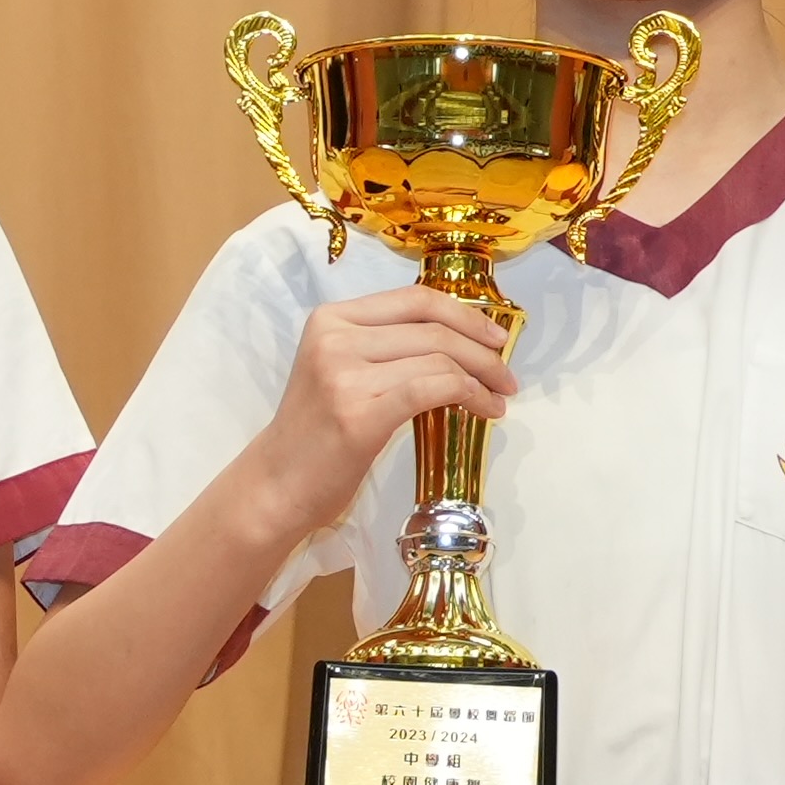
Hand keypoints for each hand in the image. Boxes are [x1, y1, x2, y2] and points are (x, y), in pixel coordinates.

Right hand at [257, 284, 515, 517]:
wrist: (277, 485)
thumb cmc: (315, 435)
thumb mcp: (340, 371)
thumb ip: (384, 347)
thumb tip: (458, 340)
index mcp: (330, 319)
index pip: (414, 299)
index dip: (464, 314)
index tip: (494, 337)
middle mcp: (335, 339)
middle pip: (432, 328)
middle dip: (483, 350)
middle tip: (507, 374)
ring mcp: (345, 375)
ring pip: (438, 358)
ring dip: (482, 377)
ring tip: (499, 397)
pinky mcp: (360, 414)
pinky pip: (433, 389)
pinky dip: (469, 395)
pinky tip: (484, 410)